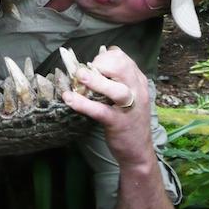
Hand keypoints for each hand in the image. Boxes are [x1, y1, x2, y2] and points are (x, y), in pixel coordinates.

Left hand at [62, 46, 153, 166]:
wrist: (138, 151)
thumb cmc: (128, 118)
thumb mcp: (128, 94)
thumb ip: (115, 79)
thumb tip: (92, 65)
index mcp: (138, 81)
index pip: (122, 58)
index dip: (105, 57)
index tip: (93, 64)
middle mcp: (137, 91)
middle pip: (122, 67)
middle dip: (101, 63)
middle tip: (86, 71)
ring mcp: (129, 107)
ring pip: (116, 90)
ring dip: (95, 81)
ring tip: (79, 76)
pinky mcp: (118, 123)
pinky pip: (101, 111)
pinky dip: (84, 105)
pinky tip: (70, 99)